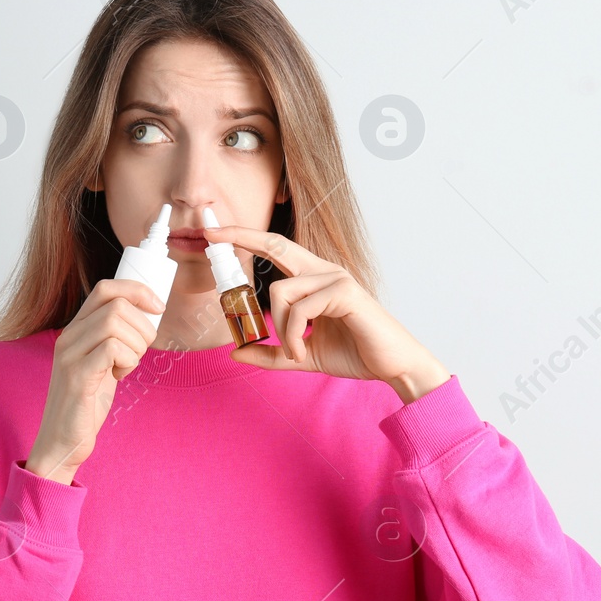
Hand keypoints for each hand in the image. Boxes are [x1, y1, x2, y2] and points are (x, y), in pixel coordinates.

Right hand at [25, 278, 163, 484]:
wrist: (62, 441)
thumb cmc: (86, 402)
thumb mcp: (101, 362)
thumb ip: (113, 338)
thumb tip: (148, 315)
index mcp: (75, 329)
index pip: (106, 288)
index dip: (138, 291)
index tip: (157, 308)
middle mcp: (69, 336)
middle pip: (117, 304)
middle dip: (142, 326)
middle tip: (140, 352)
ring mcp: (70, 355)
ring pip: (116, 323)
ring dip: (136, 345)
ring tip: (128, 366)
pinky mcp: (77, 377)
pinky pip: (113, 349)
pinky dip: (129, 361)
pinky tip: (121, 376)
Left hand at [204, 224, 450, 403]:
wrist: (392, 366)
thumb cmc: (354, 353)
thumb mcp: (301, 355)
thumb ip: (271, 353)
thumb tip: (235, 353)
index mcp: (314, 278)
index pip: (276, 249)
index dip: (246, 237)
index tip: (215, 233)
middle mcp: (324, 270)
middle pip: (276, 244)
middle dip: (240, 235)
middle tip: (209, 236)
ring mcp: (335, 278)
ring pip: (280, 291)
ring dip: (279, 328)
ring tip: (294, 351)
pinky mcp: (346, 292)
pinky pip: (300, 310)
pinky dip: (294, 336)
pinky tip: (303, 352)